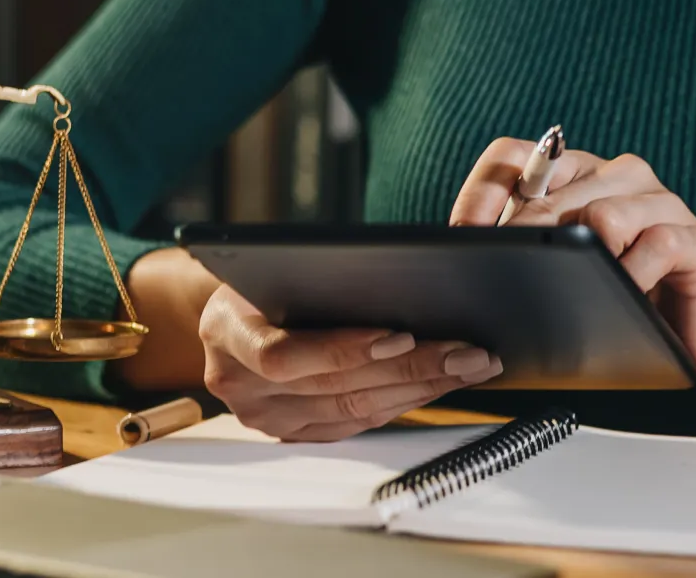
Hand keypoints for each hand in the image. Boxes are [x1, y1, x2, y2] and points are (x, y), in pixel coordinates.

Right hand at [197, 284, 503, 440]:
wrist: (235, 314)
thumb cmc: (264, 278)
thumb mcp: (279, 263)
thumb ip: (321, 277)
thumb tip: (401, 278)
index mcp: (227, 333)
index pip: (283, 356)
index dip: (343, 350)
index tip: (400, 336)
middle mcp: (238, 384)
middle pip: (335, 386)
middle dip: (411, 368)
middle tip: (466, 352)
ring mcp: (265, 416)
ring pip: (354, 408)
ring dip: (420, 387)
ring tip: (468, 366)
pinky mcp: (293, 433)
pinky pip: (356, 422)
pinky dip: (403, 402)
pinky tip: (439, 384)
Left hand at [449, 138, 695, 428]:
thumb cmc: (620, 292)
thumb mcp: (563, 266)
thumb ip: (524, 249)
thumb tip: (466, 254)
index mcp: (577, 173)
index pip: (514, 156)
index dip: (482, 192)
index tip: (462, 235)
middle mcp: (618, 176)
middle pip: (549, 195)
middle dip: (519, 241)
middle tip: (504, 278)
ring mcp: (660, 202)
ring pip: (602, 216)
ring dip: (581, 258)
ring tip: (575, 288)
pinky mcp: (694, 239)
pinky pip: (656, 246)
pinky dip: (632, 276)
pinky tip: (625, 295)